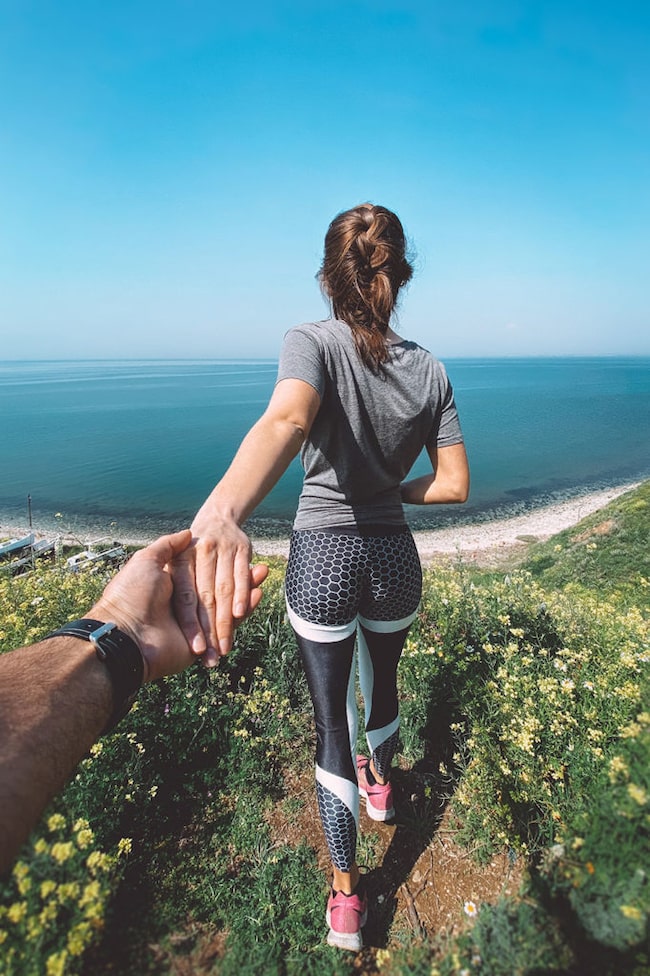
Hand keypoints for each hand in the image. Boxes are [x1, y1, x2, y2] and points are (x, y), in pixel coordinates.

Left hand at [90, 530, 267, 680]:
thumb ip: (168, 546)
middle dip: (241, 577)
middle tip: (262, 565)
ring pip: (229, 602)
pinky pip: (227, 623)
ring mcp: (196, 624)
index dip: (222, 562)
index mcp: (175, 585)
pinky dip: (245, 606)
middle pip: (221, 588)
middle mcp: (186, 604)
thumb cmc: (129, 595)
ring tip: (265, 572)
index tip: (237, 548)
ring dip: (248, 589)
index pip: (205, 572)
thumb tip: (187, 532)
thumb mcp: (146, 562)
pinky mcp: (204, 641)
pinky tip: (259, 592)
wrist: (124, 636)